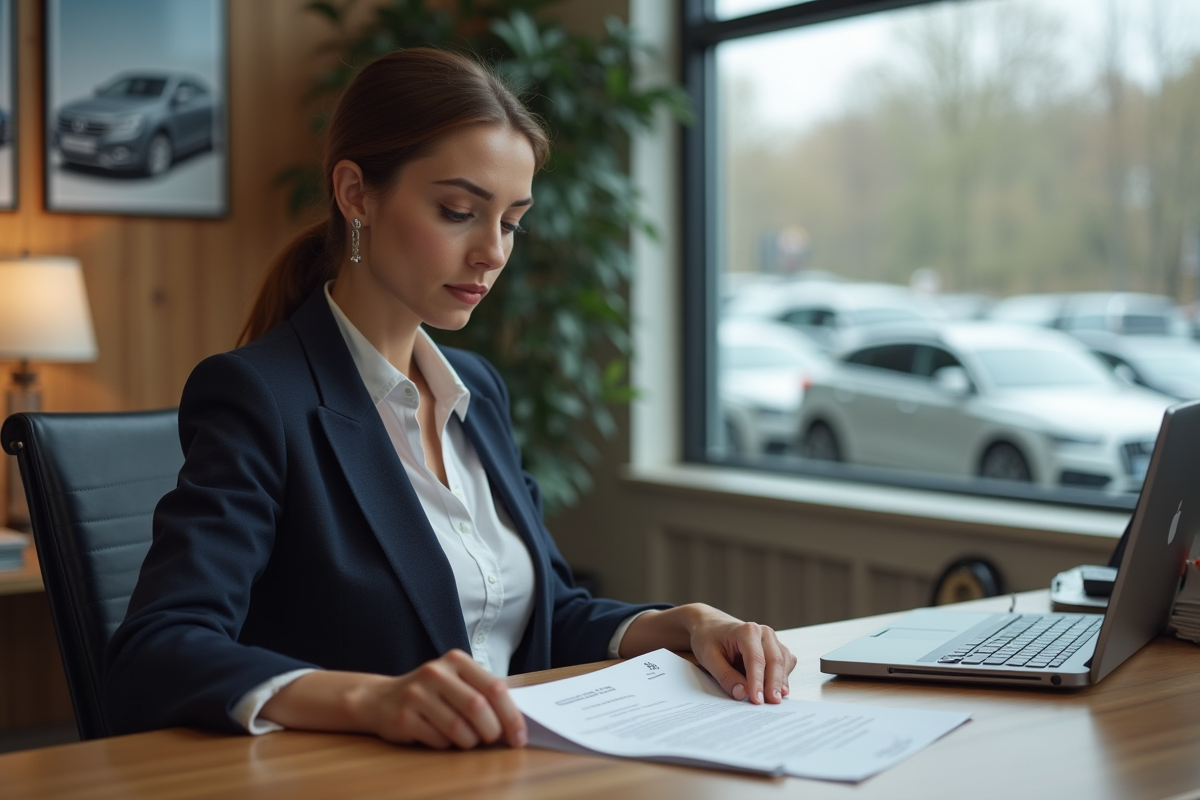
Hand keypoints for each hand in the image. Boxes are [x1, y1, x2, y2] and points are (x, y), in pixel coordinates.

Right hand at [351, 649, 526, 748]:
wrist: (380, 699)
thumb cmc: (431, 693)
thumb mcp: (456, 681)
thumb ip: (482, 693)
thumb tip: (515, 723)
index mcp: (456, 660)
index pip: (494, 688)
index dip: (511, 716)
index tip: (519, 737)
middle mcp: (435, 673)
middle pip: (477, 708)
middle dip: (491, 731)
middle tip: (492, 740)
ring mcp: (417, 694)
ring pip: (458, 728)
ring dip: (469, 741)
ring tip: (467, 739)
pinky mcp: (403, 717)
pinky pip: (438, 740)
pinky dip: (447, 745)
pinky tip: (442, 737)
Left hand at [685, 605, 796, 704]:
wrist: (712, 626)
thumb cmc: (709, 639)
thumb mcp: (709, 657)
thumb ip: (725, 676)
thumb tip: (742, 693)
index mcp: (747, 631)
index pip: (756, 659)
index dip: (757, 681)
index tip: (757, 700)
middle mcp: (763, 633)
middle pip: (775, 660)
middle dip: (774, 684)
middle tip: (772, 703)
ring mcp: (772, 639)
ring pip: (783, 662)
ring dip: (781, 682)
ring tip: (775, 699)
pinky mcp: (776, 648)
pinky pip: (786, 663)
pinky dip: (784, 676)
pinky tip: (778, 689)